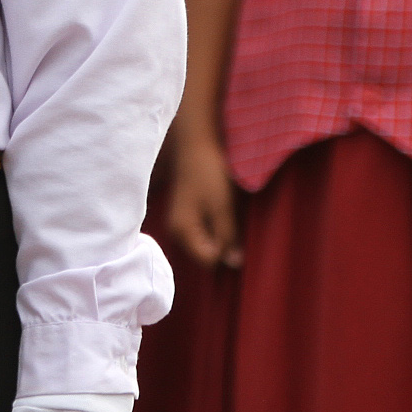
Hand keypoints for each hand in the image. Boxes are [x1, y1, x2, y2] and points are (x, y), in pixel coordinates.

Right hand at [164, 134, 242, 269]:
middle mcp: (176, 232)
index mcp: (182, 231)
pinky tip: (220, 211)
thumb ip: (227, 237)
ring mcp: (179, 224)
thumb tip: (234, 264)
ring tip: (226, 213)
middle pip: (205, 254)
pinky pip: (202, 233)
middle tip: (232, 220)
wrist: (196, 146)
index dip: (225, 251)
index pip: (208, 260)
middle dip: (222, 245)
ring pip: (205, 243)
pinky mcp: (185, 217)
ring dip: (220, 235)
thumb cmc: (208, 174)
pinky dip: (214, 227)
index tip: (235, 231)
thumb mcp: (222, 207)